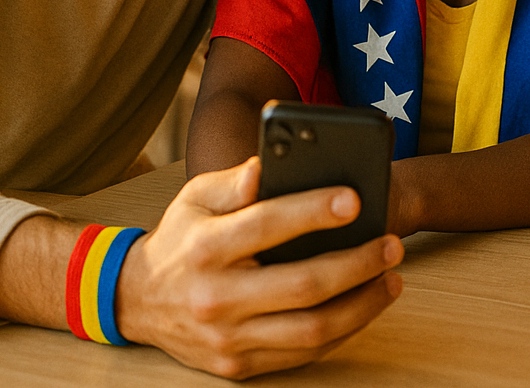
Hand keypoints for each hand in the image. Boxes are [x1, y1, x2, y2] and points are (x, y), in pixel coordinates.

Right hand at [114, 156, 402, 379]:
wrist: (136, 301)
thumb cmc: (181, 239)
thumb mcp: (195, 198)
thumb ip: (234, 180)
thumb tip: (268, 164)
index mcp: (205, 248)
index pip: (266, 225)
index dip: (313, 211)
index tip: (355, 199)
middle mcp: (215, 297)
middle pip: (302, 285)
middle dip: (357, 264)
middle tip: (392, 244)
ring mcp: (227, 338)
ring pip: (311, 330)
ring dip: (362, 305)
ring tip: (391, 278)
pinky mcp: (237, 365)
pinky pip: (302, 355)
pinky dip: (342, 331)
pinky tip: (364, 305)